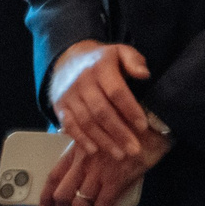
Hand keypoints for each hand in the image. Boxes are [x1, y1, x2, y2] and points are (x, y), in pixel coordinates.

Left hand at [40, 129, 165, 205]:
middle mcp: (83, 162)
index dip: (46, 196)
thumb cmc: (131, 125)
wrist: (154, 122)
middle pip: (62, 195)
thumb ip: (89, 144)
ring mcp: (99, 171)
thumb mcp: (102, 131)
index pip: (53, 176)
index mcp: (78, 149)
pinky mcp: (116, 179)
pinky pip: (103, 205)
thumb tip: (81, 157)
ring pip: (80, 203)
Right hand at [46, 41, 153, 160]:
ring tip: (119, 154)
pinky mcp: (60, 106)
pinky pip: (69, 125)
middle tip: (134, 149)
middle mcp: (83, 83)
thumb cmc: (102, 59)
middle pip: (101, 112)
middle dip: (119, 133)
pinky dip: (81, 139)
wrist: (68, 58)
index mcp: (101, 68)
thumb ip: (134, 60)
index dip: (130, 110)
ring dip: (103, 140)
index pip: (117, 92)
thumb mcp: (120, 51)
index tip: (143, 126)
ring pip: (86, 122)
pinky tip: (94, 150)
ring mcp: (69, 96)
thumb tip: (144, 74)